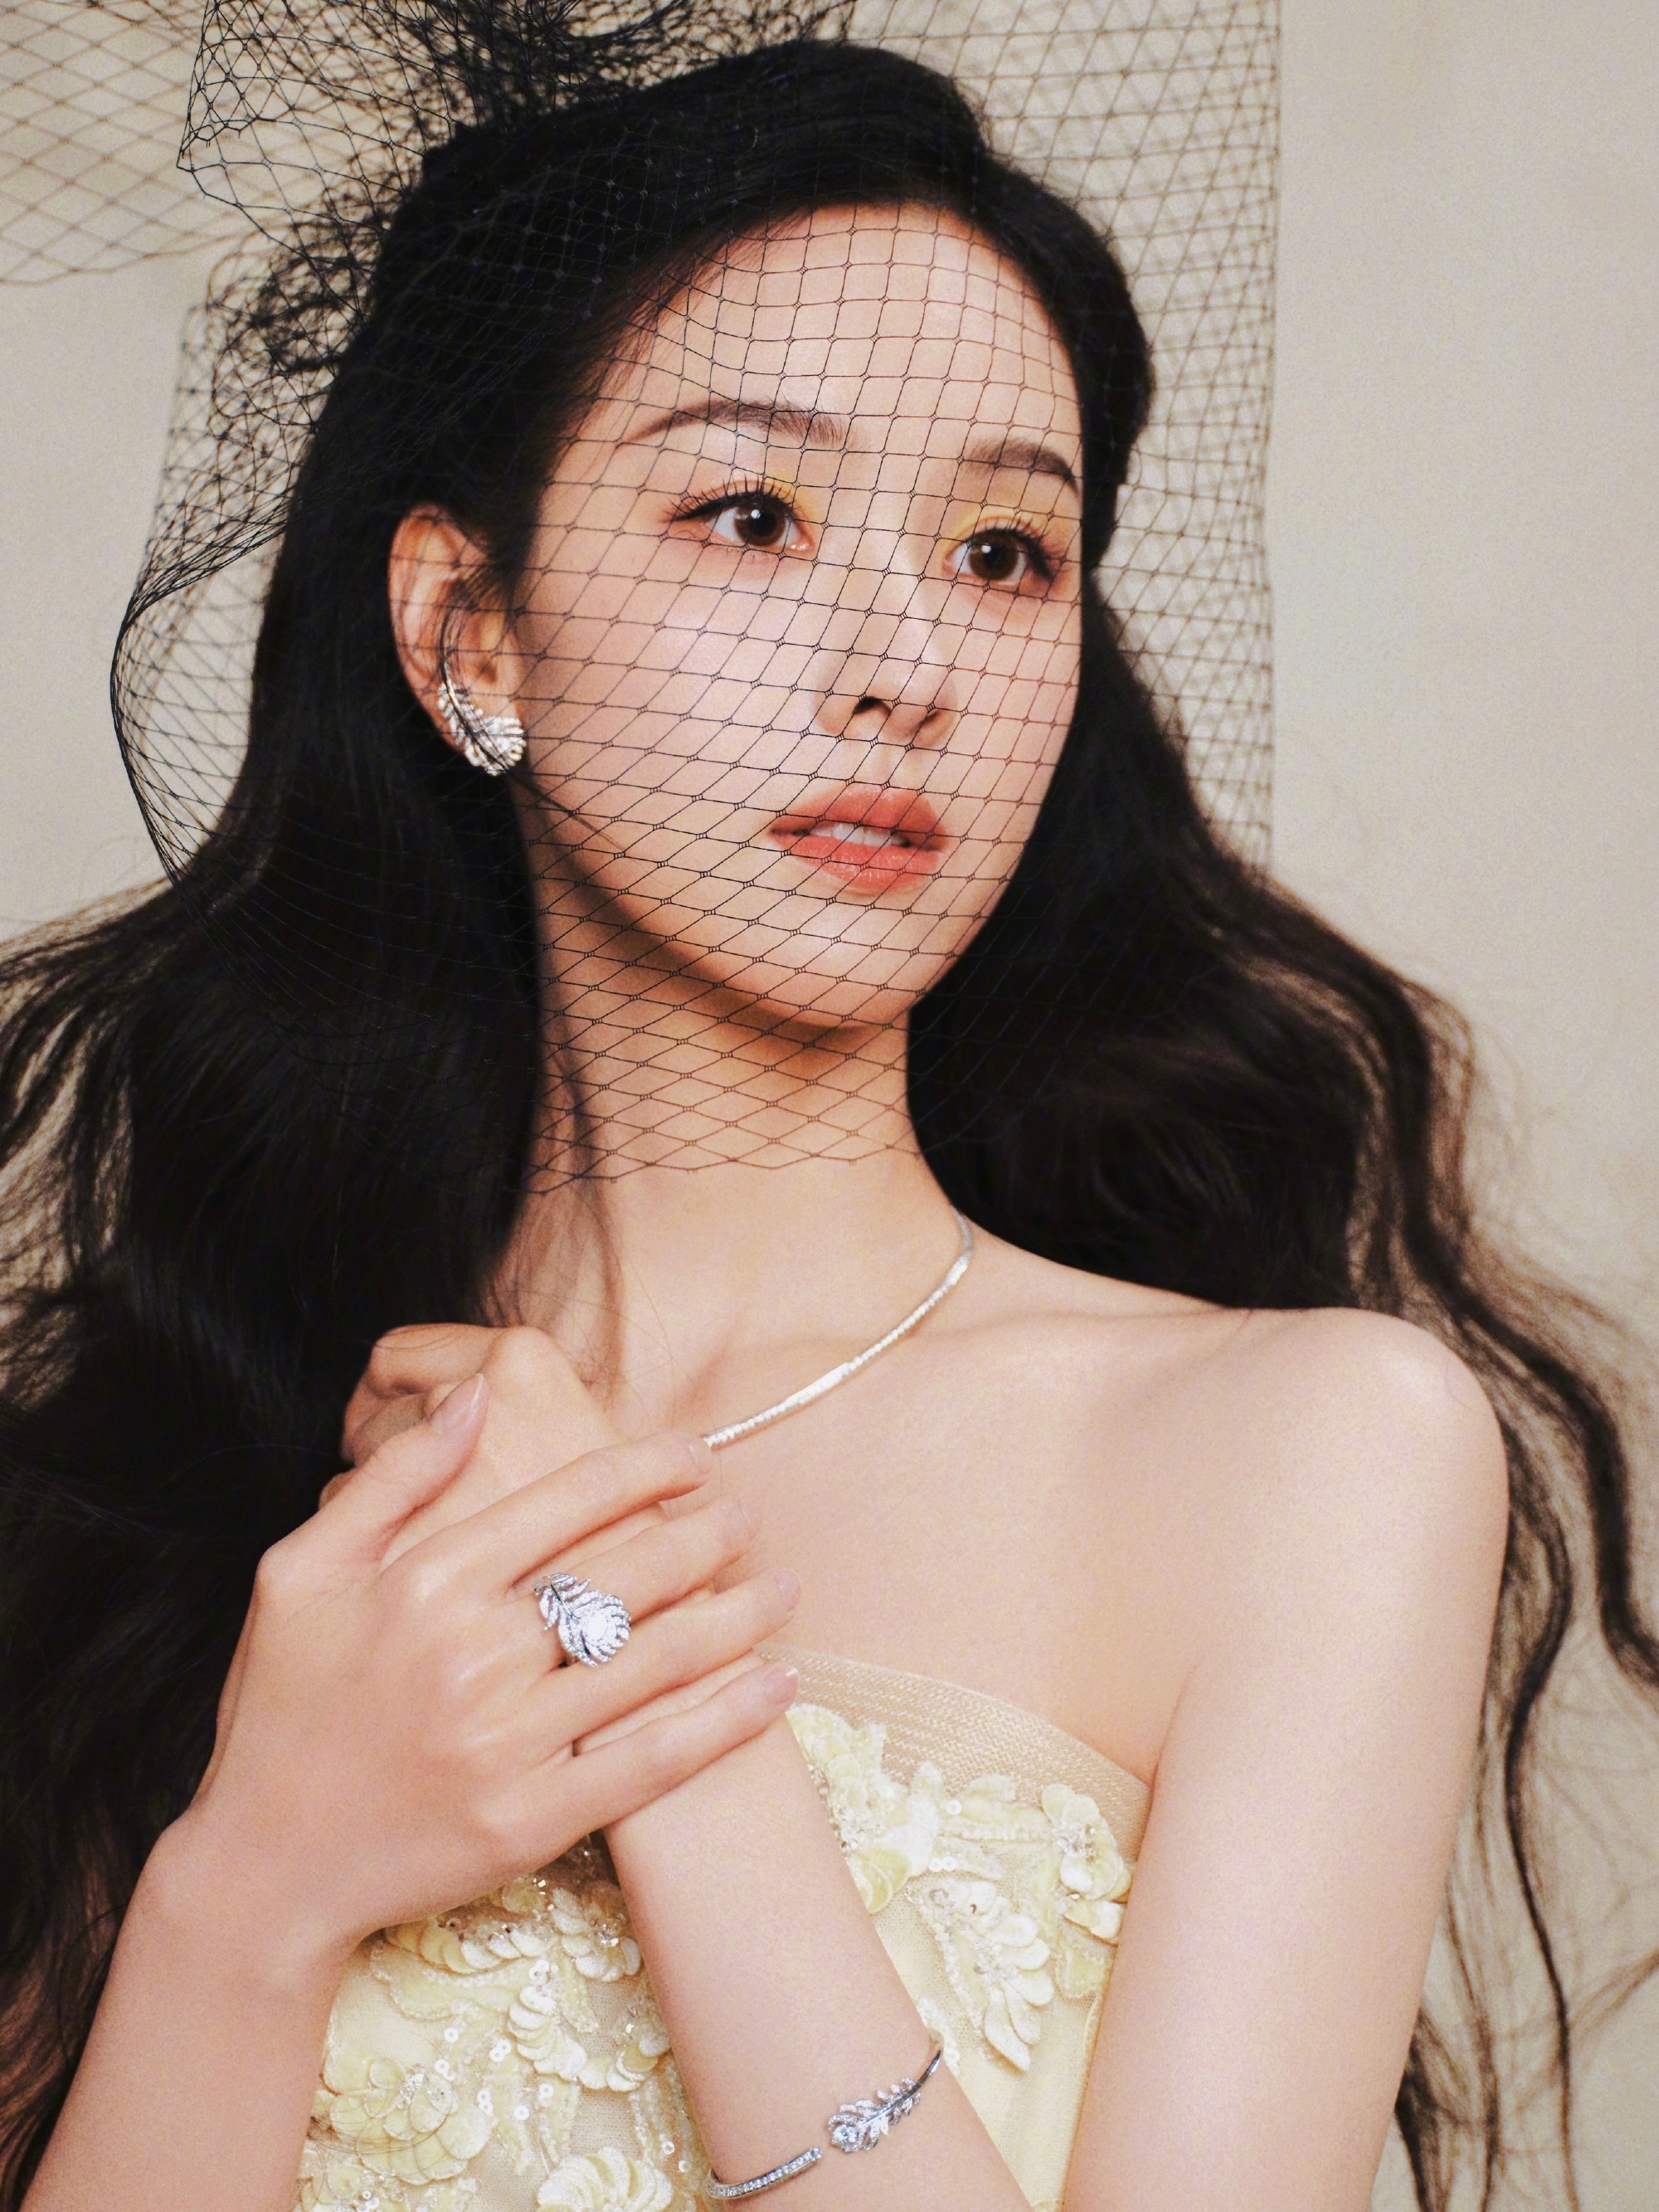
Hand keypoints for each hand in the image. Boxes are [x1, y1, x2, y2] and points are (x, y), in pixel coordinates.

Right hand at [168, 1375, 799, 1967]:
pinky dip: (724, 1720)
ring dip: (736, 1616)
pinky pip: (652, 1761)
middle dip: (705, 1535)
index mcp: (425, 1583)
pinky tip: (776, 1686)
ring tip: (785, 1586)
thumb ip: (392, 1481)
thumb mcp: (299, 1571)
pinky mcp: (533, 1820)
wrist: (263, 1870)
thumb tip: (471, 1397)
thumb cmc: (280, 1707)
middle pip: (625, 1572)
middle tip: (749, 1517)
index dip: (644, 1469)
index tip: (695, 1455)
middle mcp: (474, 1655)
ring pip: (654, 1658)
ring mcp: (507, 1742)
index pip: (564, 1502)